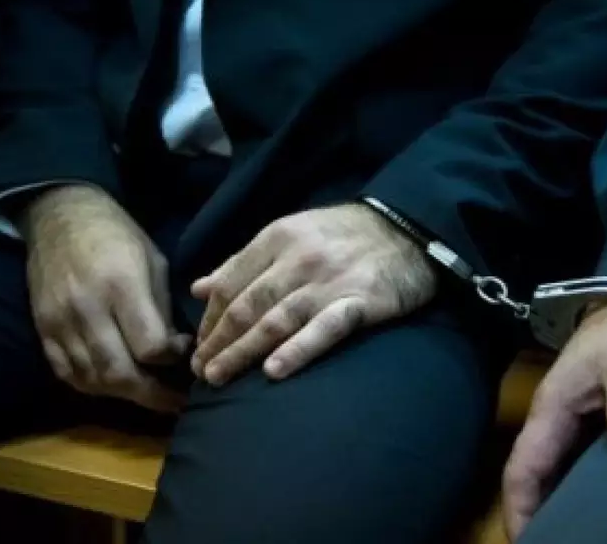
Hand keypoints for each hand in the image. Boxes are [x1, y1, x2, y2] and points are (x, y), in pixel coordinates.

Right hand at [22, 185, 190, 411]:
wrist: (59, 217)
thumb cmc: (117, 235)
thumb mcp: (153, 260)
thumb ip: (162, 308)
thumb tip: (176, 351)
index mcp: (121, 285)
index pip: (150, 346)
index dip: (173, 359)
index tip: (184, 352)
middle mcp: (87, 308)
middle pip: (120, 373)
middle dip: (152, 395)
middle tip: (175, 401)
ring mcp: (59, 322)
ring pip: (94, 380)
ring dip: (125, 394)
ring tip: (148, 393)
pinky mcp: (43, 330)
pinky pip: (68, 375)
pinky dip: (94, 386)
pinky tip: (115, 384)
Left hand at [190, 203, 435, 385]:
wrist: (409, 229)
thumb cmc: (344, 235)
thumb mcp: (291, 233)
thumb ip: (244, 261)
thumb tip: (198, 288)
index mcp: (277, 237)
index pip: (230, 283)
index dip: (209, 319)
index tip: (198, 346)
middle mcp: (298, 259)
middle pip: (246, 306)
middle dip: (218, 341)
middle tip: (200, 372)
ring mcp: (329, 282)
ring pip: (276, 320)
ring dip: (242, 351)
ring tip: (219, 377)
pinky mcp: (360, 302)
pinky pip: (323, 329)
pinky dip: (297, 350)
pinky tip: (274, 372)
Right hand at [502, 303, 606, 540]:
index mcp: (551, 411)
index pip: (523, 470)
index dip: (520, 509)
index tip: (526, 543)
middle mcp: (554, 423)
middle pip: (533, 479)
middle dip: (535, 517)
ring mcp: (571, 425)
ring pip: (554, 475)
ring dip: (557, 506)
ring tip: (573, 536)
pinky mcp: (590, 425)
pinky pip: (576, 467)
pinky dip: (579, 491)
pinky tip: (599, 510)